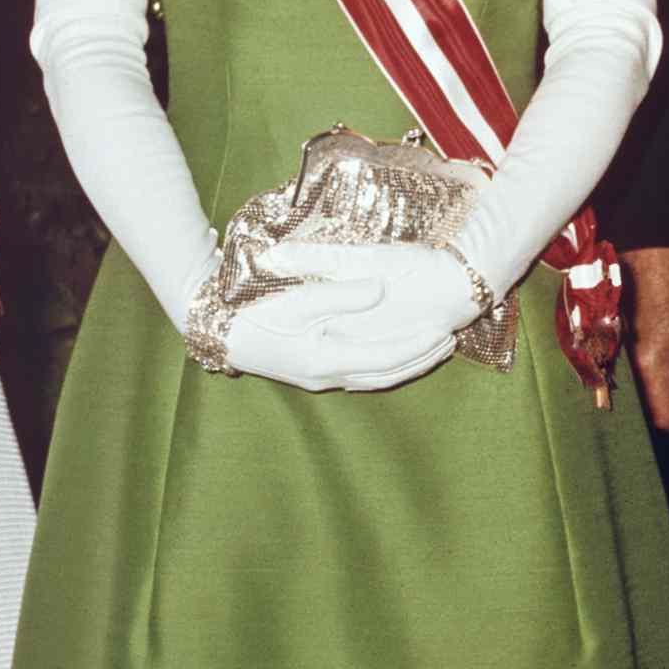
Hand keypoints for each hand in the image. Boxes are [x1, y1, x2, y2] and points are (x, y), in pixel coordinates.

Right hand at [223, 249, 456, 391]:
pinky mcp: (313, 374)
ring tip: (432, 349)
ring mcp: (319, 379)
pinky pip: (361, 375)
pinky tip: (394, 355)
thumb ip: (343, 294)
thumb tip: (380, 289)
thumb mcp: (300, 299)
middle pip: (387, 373)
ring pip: (376, 378)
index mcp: (326, 359)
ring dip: (406, 364)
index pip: (386, 356)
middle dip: (420, 358)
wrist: (219, 331)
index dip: (417, 345)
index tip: (442, 330)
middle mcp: (327, 377)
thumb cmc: (256, 312)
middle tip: (449, 341)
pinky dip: (385, 366)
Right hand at [622, 245, 668, 434]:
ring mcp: (614, 357)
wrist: (643, 259)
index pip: (664, 415)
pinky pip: (627, 378)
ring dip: (658, 399)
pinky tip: (659, 372)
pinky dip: (645, 384)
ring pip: (636, 396)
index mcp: (650, 364)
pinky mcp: (609, 347)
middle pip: (647, 409)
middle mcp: (626, 366)